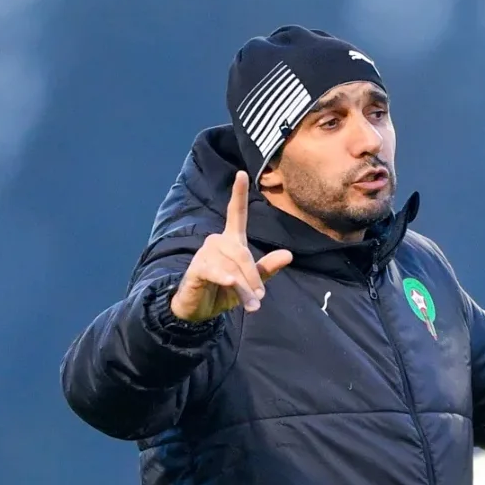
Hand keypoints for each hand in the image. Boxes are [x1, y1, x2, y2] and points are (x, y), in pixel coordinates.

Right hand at [170, 171, 292, 322]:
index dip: (239, 194)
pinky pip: (213, 271)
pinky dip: (224, 278)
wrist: (198, 311)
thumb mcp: (249, 283)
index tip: (242, 173)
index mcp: (231, 241)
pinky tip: (230, 283)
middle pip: (242, 252)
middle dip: (252, 276)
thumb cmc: (224, 292)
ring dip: (242, 288)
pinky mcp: (196, 269)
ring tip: (249, 305)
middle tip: (260, 298)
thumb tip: (288, 255)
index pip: (236, 214)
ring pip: (231, 267)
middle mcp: (217, 242)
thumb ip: (267, 269)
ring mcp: (205, 254)